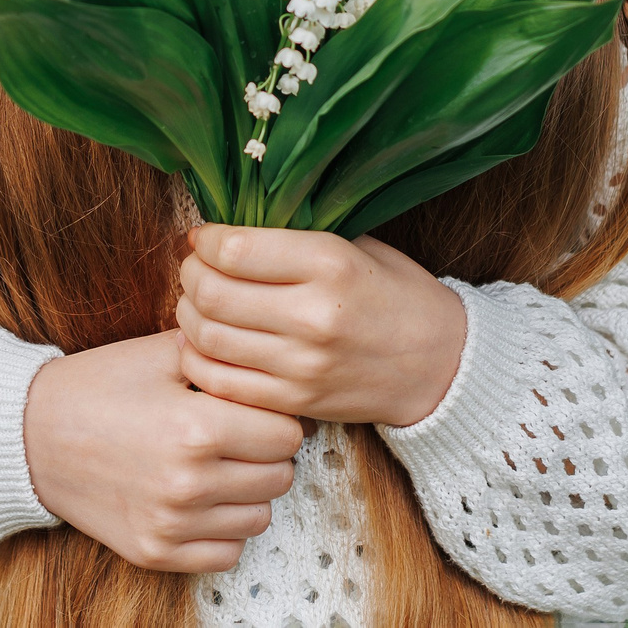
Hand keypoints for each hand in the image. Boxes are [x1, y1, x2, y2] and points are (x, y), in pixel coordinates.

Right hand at [22, 329, 304, 572]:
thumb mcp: (161, 353)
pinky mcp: (155, 552)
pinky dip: (223, 530)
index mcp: (198, 428)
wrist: (31, 435)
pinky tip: (202, 499)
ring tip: (221, 465)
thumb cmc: (99, 386)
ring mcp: (171, 525)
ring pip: (259, 518)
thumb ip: (223, 355)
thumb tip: (273, 363)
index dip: (275, 414)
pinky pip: (226, 554)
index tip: (254, 407)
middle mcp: (189, 484)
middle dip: (268, 452)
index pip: (286, 433)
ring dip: (249, 492)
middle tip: (240, 434)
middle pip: (280, 477)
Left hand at [175, 224, 466, 428]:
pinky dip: (198, 359)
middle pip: (212, 293)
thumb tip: (227, 225)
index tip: (204, 237)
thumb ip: (296, 237)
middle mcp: (313, 316)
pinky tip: (205, 343)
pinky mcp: (295, 402)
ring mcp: (302, 365)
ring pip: (207, 338)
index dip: (206, 240)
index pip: (235, 249)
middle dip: (190, 274)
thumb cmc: (396, 294)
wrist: (439, 364)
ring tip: (196, 302)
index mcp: (331, 264)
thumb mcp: (357, 247)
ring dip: (188, 315)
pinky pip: (220, 382)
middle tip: (194, 267)